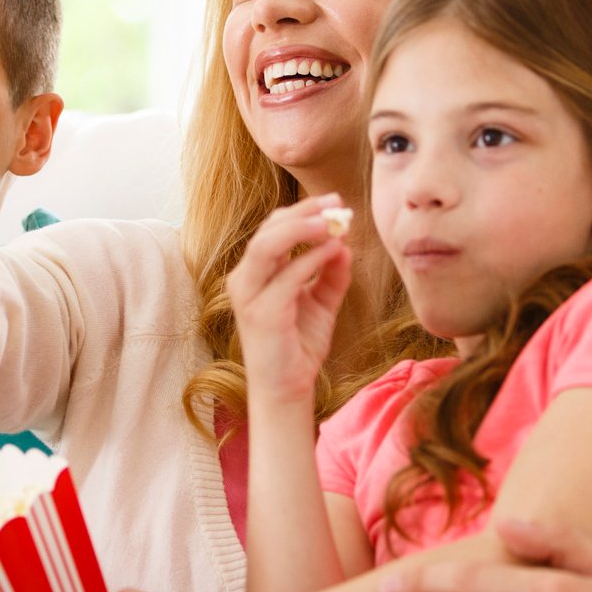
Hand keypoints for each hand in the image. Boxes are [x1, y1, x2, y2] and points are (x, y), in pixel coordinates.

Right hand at [226, 194, 353, 405]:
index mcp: (256, 273)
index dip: (303, 211)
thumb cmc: (300, 345)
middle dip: (304, 212)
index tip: (336, 202)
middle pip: (268, 230)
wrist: (289, 388)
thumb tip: (345, 244)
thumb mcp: (322, 302)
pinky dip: (312, 259)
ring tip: (333, 221)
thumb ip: (332, 274)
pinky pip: (287, 277)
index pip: (274, 229)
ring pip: (267, 246)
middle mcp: (245, 279)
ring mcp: (249, 296)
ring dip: (302, 228)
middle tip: (338, 204)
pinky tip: (335, 250)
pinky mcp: (261, 314)